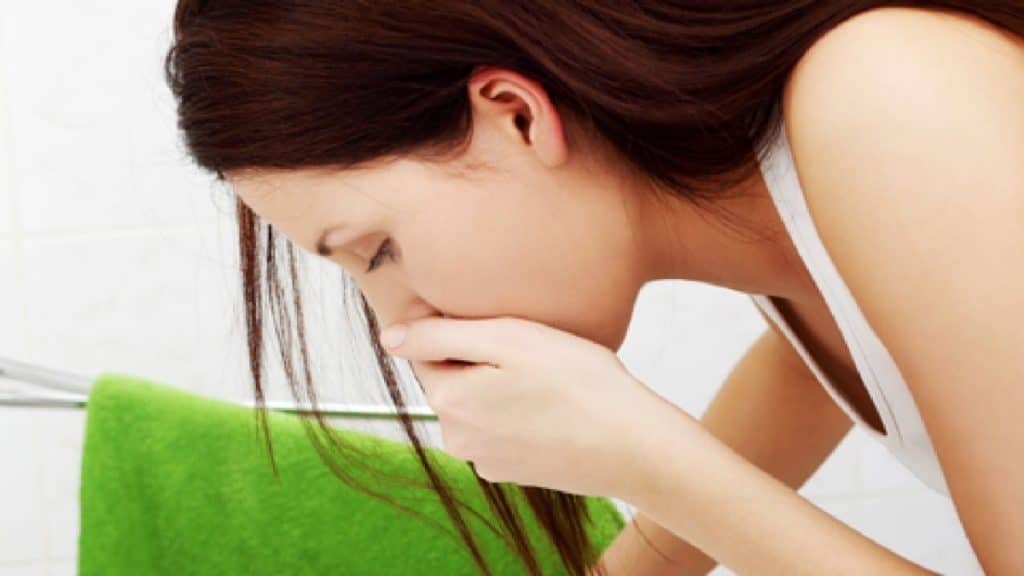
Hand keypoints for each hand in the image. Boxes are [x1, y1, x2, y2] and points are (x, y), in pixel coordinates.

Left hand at [379, 315, 674, 497]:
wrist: (633, 446)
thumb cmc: (579, 384)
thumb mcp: (507, 339)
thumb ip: (439, 335)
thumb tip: (389, 338)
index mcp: (449, 401)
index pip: (428, 350)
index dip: (459, 328)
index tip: (498, 320)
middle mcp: (458, 438)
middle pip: (454, 379)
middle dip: (482, 358)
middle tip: (530, 346)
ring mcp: (485, 460)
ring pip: (480, 403)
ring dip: (502, 385)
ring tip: (547, 376)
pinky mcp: (513, 471)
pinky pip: (503, 428)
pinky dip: (520, 412)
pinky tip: (553, 404)